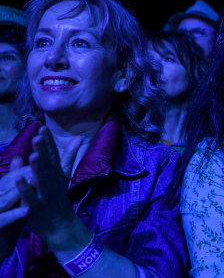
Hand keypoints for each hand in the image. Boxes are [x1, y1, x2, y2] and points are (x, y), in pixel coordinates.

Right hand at [0, 157, 30, 260]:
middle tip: (36, 168)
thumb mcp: (14, 198)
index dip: (24, 169)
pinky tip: (27, 210)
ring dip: (18, 192)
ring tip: (33, 182)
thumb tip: (18, 158)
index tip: (39, 159)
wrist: (1, 245)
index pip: (11, 178)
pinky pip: (4, 220)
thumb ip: (16, 180)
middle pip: (7, 186)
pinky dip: (15, 215)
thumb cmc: (9, 218)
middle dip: (21, 176)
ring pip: (4, 200)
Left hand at [15, 126, 82, 245]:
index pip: (52, 152)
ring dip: (36, 166)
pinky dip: (24, 188)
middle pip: (47, 162)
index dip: (47, 140)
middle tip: (38, 136)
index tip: (42, 127)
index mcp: (55, 171)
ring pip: (40, 178)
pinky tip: (17, 178)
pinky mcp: (35, 206)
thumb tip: (79, 138)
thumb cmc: (57, 197)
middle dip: (42, 149)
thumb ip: (68, 156)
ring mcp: (44, 192)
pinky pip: (29, 196)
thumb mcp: (64, 174)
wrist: (59, 224)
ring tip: (33, 154)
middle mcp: (51, 179)